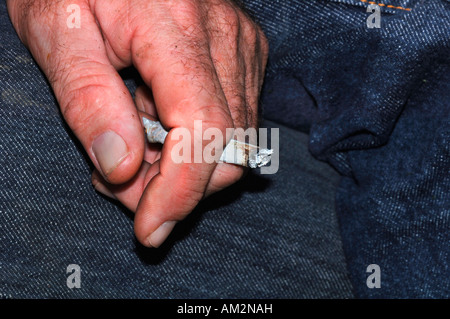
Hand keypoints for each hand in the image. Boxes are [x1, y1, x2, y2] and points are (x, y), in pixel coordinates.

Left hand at [7, 0, 267, 246]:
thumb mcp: (56, 31)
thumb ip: (88, 99)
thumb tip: (121, 168)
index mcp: (176, 26)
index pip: (202, 131)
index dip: (179, 193)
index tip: (149, 229)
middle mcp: (224, 37)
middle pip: (226, 149)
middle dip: (175, 184)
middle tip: (118, 174)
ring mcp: (241, 45)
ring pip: (233, 142)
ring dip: (183, 164)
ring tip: (131, 138)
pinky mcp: (245, 54)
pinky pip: (234, 121)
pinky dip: (196, 141)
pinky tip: (157, 119)